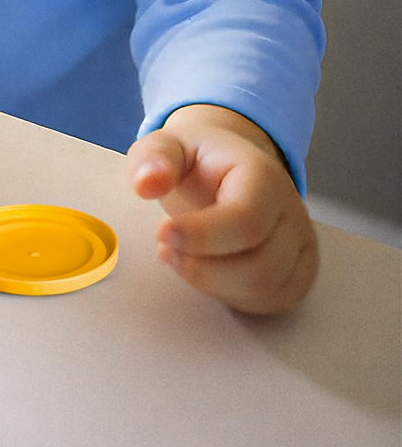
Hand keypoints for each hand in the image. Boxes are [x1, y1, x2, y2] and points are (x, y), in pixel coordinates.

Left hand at [126, 104, 317, 313]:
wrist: (228, 167)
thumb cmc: (198, 160)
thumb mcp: (169, 145)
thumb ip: (154, 158)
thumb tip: (146, 184)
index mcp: (264, 177)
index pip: (246, 220)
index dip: (201, 236)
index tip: (161, 233)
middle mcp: (292, 214)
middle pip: (259, 266)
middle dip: (202, 267)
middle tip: (165, 249)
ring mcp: (300, 247)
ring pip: (263, 290)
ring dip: (212, 283)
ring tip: (179, 257)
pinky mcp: (298, 274)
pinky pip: (269, 302)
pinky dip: (230, 295)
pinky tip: (204, 270)